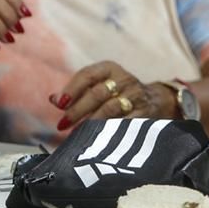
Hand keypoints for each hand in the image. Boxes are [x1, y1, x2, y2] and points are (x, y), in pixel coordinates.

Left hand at [51, 61, 176, 130]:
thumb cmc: (117, 93)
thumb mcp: (99, 85)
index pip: (87, 75)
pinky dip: (109, 131)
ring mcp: (136, 95)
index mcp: (109, 68)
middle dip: (78, 110)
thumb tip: (53, 99)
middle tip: (63, 124)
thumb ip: (76, 92)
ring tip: (78, 134)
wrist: (155, 100)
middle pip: (97, 93)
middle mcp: (124, 79)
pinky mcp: (144, 112)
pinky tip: (98, 139)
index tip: (59, 105)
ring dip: (91, 122)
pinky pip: (124, 122)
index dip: (72, 89)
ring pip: (111, 108)